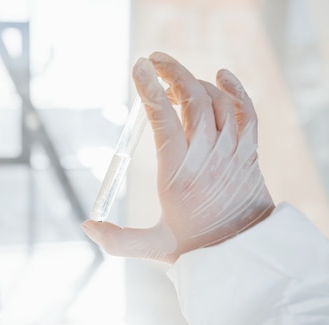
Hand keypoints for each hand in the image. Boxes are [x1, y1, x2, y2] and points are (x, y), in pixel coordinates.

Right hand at [82, 52, 273, 263]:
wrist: (244, 251)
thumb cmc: (197, 247)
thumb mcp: (154, 247)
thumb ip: (117, 241)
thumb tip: (87, 225)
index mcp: (179, 173)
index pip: (164, 120)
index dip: (149, 90)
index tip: (138, 67)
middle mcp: (207, 155)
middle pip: (191, 99)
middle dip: (171, 73)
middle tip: (153, 62)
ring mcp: (231, 150)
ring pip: (215, 101)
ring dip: (194, 83)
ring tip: (173, 81)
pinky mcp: (248, 151)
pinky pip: (246, 110)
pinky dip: (235, 89)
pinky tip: (221, 76)